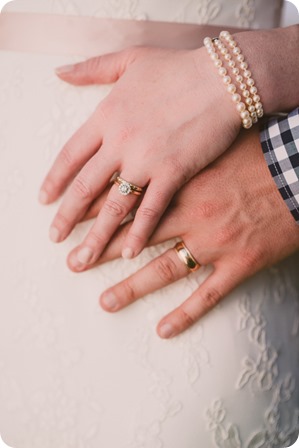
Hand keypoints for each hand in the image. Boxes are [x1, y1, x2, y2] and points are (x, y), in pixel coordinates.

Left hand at [38, 44, 240, 265]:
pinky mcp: (174, 174)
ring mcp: (146, 160)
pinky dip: (139, 233)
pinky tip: (129, 252)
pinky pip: (151, 210)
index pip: (70, 155)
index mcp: (106, 116)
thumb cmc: (179, 68)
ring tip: (83, 259)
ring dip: (97, 236)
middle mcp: (120, 142)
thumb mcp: (131, 59)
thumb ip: (93, 68)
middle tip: (56, 239)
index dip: (55, 180)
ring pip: (113, 206)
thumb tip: (60, 71)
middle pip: (86, 187)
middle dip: (68, 216)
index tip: (44, 200)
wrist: (223, 78)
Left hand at [67, 127, 298, 338]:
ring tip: (104, 302)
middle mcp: (192, 214)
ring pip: (164, 270)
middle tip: (72, 263)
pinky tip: (164, 331)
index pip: (129, 198)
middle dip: (101, 249)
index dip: (98, 209)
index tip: (71, 219)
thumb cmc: (263, 151)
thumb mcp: (217, 140)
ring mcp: (215, 242)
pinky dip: (186, 315)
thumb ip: (181, 144)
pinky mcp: (240, 263)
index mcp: (184, 182)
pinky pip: (209, 294)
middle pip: (137, 236)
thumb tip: (157, 135)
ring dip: (132, 288)